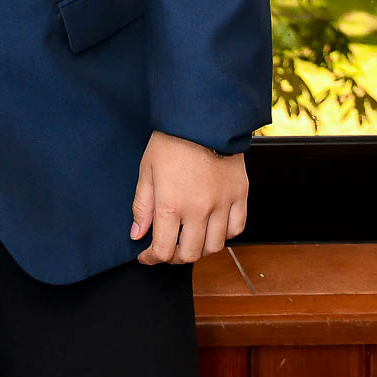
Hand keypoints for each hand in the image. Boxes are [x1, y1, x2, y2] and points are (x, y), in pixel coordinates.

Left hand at [129, 130, 246, 264]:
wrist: (201, 118)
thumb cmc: (170, 140)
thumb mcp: (147, 170)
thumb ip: (142, 206)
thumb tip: (137, 235)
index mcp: (171, 204)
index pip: (163, 250)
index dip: (152, 258)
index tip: (146, 255)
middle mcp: (198, 210)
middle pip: (190, 254)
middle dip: (174, 257)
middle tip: (167, 248)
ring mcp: (222, 204)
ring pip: (214, 246)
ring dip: (200, 248)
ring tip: (189, 238)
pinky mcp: (239, 195)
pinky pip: (236, 228)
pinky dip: (225, 234)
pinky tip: (213, 227)